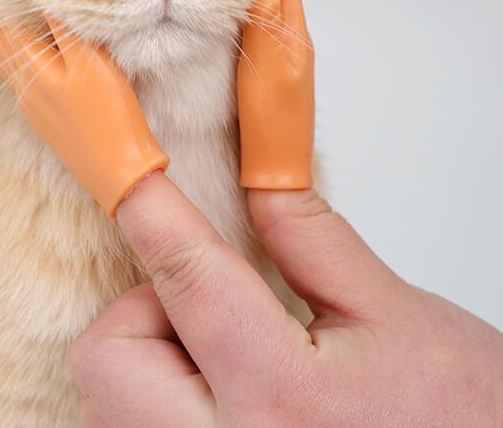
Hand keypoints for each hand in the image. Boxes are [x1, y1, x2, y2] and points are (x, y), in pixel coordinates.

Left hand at [0, 0, 167, 214]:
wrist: (118, 173)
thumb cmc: (110, 117)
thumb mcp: (92, 64)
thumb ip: (66, 29)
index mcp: (31, 70)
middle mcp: (24, 86)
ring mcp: (34, 103)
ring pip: (1, 59)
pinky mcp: (46, 116)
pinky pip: (16, 73)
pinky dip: (8, 50)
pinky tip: (20, 51)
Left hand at [69, 174, 502, 425]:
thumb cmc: (465, 426)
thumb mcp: (398, 319)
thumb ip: (312, 239)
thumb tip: (257, 175)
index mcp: (284, 396)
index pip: (187, 274)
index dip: (149, 207)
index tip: (126, 171)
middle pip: (106, 359)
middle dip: (140, 310)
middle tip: (205, 307)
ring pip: (106, 406)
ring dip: (148, 363)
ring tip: (224, 364)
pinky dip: (154, 407)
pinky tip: (218, 401)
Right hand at [239, 0, 313, 187]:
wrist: (277, 171)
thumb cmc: (273, 122)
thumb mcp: (269, 69)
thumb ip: (266, 27)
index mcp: (296, 35)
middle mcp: (292, 42)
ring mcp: (279, 59)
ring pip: (262, 14)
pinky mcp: (265, 75)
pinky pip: (252, 36)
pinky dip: (236, 23)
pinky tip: (217, 25)